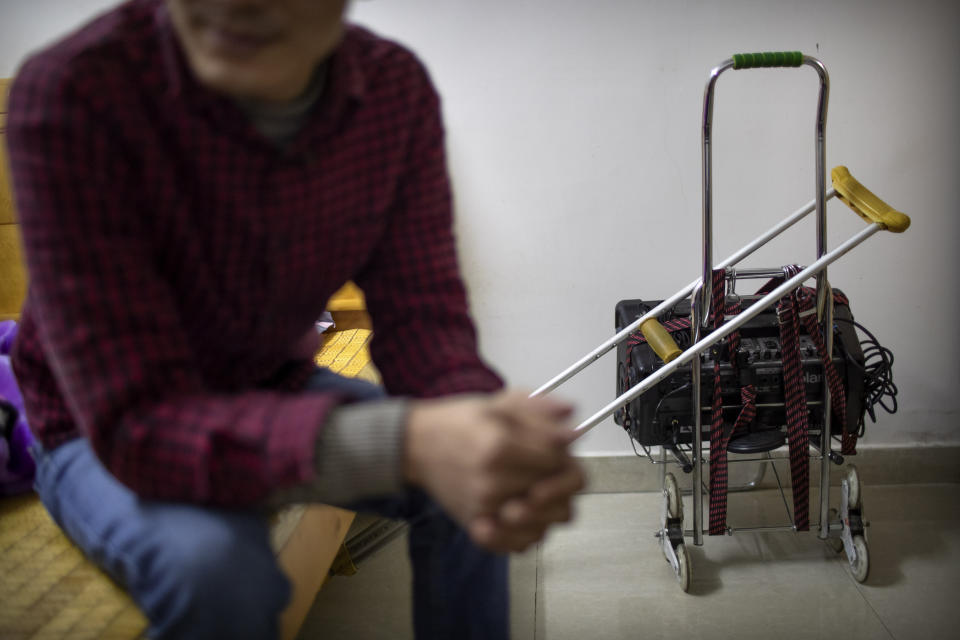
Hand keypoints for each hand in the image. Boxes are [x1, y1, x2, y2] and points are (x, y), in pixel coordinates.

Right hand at [403, 390, 582, 551]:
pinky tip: (523, 514)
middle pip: (557, 494)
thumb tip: (571, 422)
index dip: (563, 452)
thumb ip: (538, 409)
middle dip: (560, 480)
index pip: (557, 459)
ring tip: (538, 492)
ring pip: (545, 524)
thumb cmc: (457, 423)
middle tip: (548, 471)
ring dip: (550, 509)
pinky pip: (517, 544)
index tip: (554, 447)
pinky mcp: (476, 526)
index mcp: (500, 446)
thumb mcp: (498, 402)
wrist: (415, 445)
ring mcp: (485, 508)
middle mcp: (493, 482)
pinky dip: (527, 533)